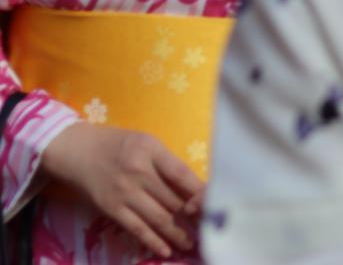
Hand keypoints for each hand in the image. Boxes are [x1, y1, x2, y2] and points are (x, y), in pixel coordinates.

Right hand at [41, 123, 202, 258]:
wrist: (76, 150)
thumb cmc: (117, 144)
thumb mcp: (146, 142)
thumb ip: (167, 163)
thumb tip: (193, 188)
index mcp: (151, 150)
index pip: (182, 174)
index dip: (199, 193)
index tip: (214, 205)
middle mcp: (138, 172)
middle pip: (172, 199)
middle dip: (193, 218)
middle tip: (210, 229)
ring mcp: (124, 193)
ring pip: (158, 218)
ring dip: (178, 234)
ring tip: (193, 243)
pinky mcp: (111, 209)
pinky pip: (136, 228)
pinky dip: (153, 241)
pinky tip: (167, 251)